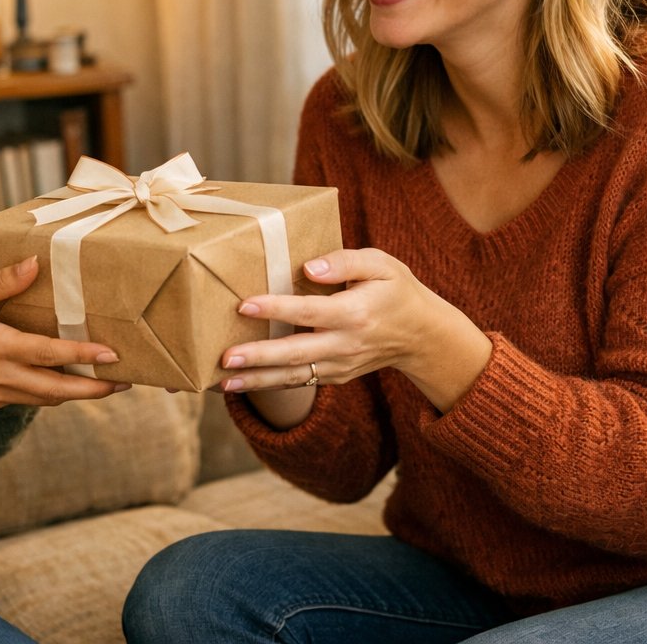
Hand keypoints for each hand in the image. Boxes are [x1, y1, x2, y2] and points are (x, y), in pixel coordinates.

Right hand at [0, 256, 129, 407]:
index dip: (83, 355)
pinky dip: (56, 392)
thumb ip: (2, 282)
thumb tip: (35, 264)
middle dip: (95, 388)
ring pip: (48, 398)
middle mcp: (1, 376)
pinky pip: (34, 399)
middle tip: (126, 380)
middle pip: (58, 389)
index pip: (48, 354)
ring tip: (108, 383)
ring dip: (79, 393)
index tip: (111, 354)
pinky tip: (72, 381)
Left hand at [217, 249, 491, 412]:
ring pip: (294, 376)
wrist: (422, 336)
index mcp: (355, 313)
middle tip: (226, 357)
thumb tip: (309, 266)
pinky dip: (269, 385)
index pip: (311, 311)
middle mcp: (346, 344)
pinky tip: (241, 385)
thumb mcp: (382, 264)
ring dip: (258, 381)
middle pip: (297, 353)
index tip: (245, 305)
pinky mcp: (335, 377)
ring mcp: (340, 366)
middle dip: (260, 358)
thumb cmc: (397, 290)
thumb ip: (346, 261)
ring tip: (223, 382)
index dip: (277, 308)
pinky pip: (299, 383)